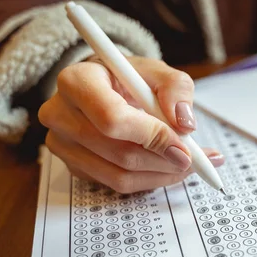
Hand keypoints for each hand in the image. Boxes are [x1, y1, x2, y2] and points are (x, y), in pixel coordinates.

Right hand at [39, 56, 223, 192]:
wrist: (104, 88)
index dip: (153, 137)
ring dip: (161, 175)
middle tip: (197, 161)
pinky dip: (149, 180)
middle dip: (164, 161)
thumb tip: (185, 123)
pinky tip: (166, 166)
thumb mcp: (157, 71)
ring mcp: (62, 144)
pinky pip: (115, 185)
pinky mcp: (72, 166)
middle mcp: (60, 114)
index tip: (185, 147)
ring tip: (188, 164)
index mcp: (76, 81)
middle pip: (119, 153)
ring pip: (119, 176)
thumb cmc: (129, 78)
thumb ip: (176, 89)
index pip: (113, 119)